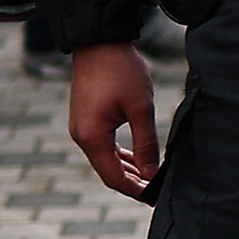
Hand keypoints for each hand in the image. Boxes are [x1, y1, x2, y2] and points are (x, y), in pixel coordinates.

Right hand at [68, 43, 161, 199]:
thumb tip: (151, 173)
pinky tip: (136, 158)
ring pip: (105, 159)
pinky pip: (102, 146)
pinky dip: (119, 155)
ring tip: (150, 178)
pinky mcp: (85, 119)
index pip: (113, 178)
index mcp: (92, 137)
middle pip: (108, 172)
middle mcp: (81, 136)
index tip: (154, 197)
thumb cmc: (120, 71)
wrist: (99, 41)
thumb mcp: (140, 108)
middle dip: (132, 183)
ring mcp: (81, 128)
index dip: (134, 190)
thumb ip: (146, 144)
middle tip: (156, 191)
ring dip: (127, 169)